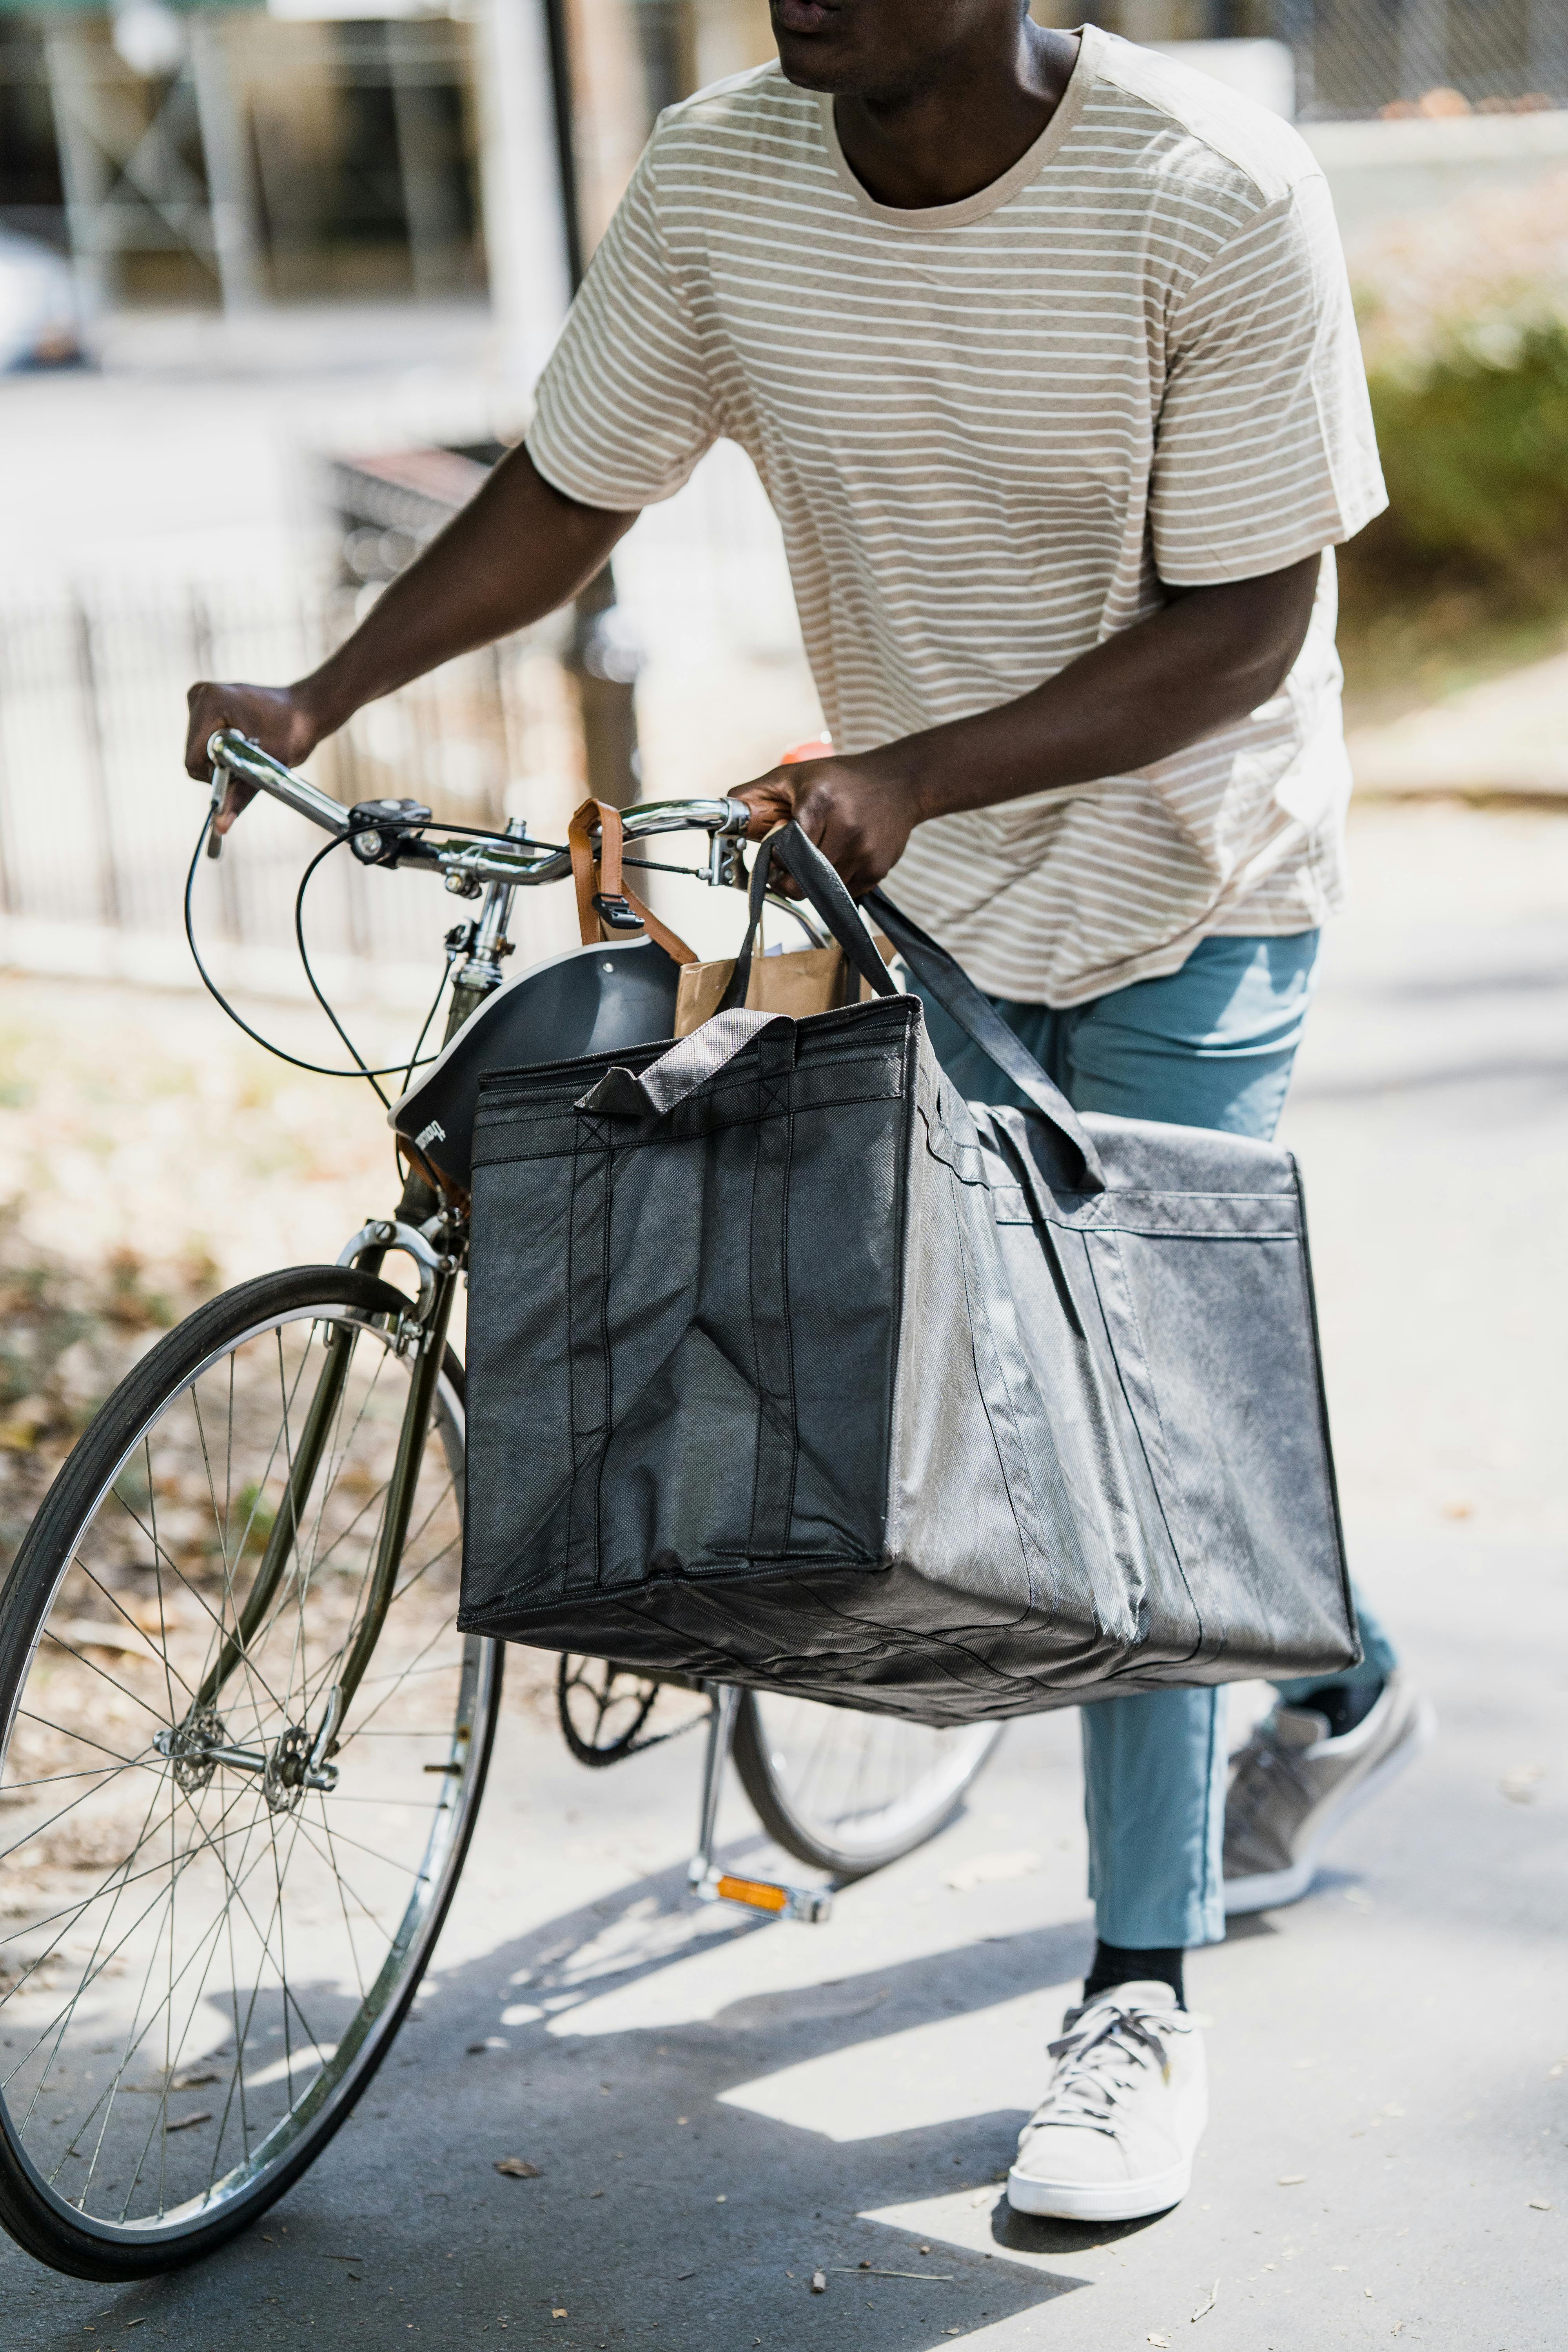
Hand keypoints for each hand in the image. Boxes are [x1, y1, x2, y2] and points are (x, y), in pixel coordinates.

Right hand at [184, 679, 331, 833]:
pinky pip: (205, 741)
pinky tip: (244, 742)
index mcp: (209, 702)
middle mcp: (200, 695)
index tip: (242, 770)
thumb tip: (220, 826)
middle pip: (195, 756)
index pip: (193, 760)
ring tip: (250, 747)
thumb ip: (239, 795)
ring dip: (222, 759)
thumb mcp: (266, 767)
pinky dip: (222, 750)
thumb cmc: (292, 732)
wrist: (305, 710)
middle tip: (250, 758)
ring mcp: (201, 697)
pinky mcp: (205, 704)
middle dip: (220, 767)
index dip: (216, 775)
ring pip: (199, 751)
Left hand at [734, 750, 924, 896]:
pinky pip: (844, 892)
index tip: (774, 855)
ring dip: (813, 880)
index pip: (784, 854)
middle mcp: (845, 828)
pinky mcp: (878, 869)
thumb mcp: (794, 776)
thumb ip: (755, 795)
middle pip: (801, 880)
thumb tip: (724, 813)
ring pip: (821, 890)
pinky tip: (841, 856)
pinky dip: (835, 881)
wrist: (899, 782)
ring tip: (819, 853)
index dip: (774, 860)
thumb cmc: (842, 779)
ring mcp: (864, 852)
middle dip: (789, 876)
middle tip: (789, 863)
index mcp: (820, 803)